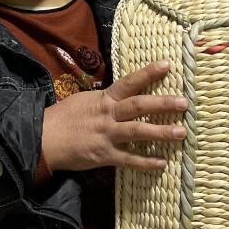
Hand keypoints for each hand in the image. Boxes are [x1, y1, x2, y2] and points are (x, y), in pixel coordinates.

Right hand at [41, 60, 186, 172]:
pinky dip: (146, 163)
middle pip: (138, 106)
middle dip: (162, 104)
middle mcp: (108, 115)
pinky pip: (129, 159)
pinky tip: (162, 163)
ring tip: (181, 132)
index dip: (148, 73)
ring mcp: (106, 135)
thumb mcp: (85, 100)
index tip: (167, 65)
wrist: (44, 139)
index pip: (129, 83)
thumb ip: (106, 98)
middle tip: (184, 102)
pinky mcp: (104, 155)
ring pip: (137, 132)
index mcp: (104, 99)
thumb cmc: (64, 118)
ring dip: (160, 132)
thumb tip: (126, 93)